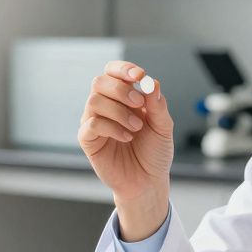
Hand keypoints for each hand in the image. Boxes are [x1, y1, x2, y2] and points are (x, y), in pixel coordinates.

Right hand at [78, 60, 173, 239]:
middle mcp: (105, 106)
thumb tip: (151, 83)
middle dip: (121, 89)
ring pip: (94, 101)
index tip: (139, 76)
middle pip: (100, 81)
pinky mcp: (88, 140)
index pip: (113, 71)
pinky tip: (126, 138)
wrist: (148, 181)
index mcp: (123, 97)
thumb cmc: (154, 152)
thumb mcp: (163, 126)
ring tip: (136, 128)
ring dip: (119, 111)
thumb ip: (157, 105)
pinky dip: (111, 128)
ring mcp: (94, 122)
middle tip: (139, 104)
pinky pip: (91, 124)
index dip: (123, 69)